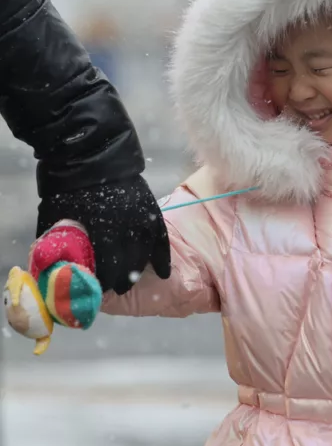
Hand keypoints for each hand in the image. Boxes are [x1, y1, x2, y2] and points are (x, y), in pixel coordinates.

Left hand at [36, 175, 170, 294]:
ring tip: (132, 281)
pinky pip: (161, 237)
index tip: (97, 290)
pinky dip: (163, 255)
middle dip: (120, 280)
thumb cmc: (66, 188)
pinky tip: (164, 271)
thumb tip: (56, 267)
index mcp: (102, 228)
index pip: (107, 266)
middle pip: (128, 262)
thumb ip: (57, 243)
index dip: (103, 282)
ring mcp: (142, 216)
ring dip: (139, 270)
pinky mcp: (151, 209)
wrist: (89, 155)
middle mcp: (126, 224)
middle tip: (114, 290)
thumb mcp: (53, 217)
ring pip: (146, 252)